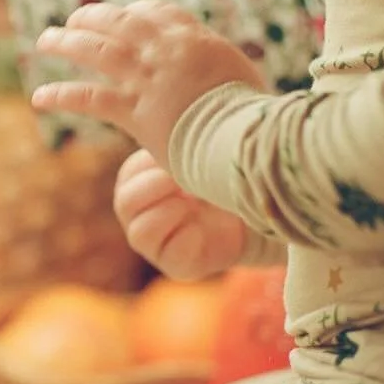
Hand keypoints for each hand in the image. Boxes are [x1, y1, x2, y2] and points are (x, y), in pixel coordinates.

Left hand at [31, 0, 264, 161]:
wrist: (247, 138)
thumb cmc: (253, 117)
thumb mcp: (241, 78)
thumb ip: (218, 70)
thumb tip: (213, 77)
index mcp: (196, 40)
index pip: (158, 13)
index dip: (134, 12)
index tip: (120, 15)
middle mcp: (167, 52)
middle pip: (120, 22)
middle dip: (92, 17)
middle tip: (73, 20)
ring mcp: (148, 79)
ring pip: (97, 51)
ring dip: (67, 42)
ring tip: (45, 40)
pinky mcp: (134, 111)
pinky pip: (89, 98)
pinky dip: (62, 95)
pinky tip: (40, 96)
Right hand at [112, 148, 249, 279]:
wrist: (258, 210)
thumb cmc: (226, 176)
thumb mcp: (201, 153)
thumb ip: (178, 142)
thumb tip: (155, 118)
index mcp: (143, 184)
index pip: (129, 174)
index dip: (150, 165)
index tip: (177, 158)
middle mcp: (143, 214)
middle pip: (125, 203)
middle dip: (154, 187)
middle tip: (181, 180)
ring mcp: (157, 243)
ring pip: (139, 233)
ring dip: (167, 213)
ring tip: (191, 204)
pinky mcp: (177, 265)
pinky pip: (169, 258)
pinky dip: (185, 240)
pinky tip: (201, 229)